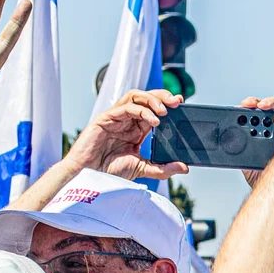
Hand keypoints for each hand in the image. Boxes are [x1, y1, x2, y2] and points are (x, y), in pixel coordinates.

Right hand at [65, 89, 187, 179]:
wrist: (89, 175)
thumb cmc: (109, 171)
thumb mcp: (142, 169)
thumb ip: (162, 168)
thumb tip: (184, 167)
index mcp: (135, 129)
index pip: (153, 109)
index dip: (166, 103)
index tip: (181, 104)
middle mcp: (127, 120)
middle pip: (146, 98)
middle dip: (163, 96)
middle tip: (177, 102)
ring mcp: (116, 117)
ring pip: (135, 97)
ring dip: (152, 99)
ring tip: (165, 110)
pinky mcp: (106, 118)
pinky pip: (126, 107)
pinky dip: (142, 110)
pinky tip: (153, 120)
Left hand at [239, 97, 273, 187]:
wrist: (271, 190)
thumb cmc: (259, 175)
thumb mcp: (245, 162)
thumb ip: (237, 150)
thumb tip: (226, 141)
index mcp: (262, 132)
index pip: (257, 113)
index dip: (251, 106)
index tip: (242, 105)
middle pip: (272, 108)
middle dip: (262, 102)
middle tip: (251, 104)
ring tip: (264, 107)